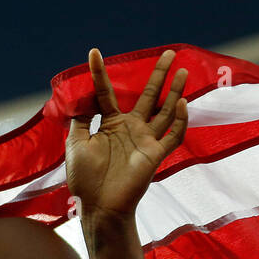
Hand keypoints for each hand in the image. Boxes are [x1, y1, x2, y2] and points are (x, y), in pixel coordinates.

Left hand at [65, 47, 187, 221]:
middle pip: (148, 96)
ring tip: (183, 71)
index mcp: (110, 124)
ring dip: (175, 92)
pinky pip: (173, 136)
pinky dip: (180, 122)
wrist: (98, 205)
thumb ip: (81, 118)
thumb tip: (83, 95)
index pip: (106, 93)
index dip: (99, 74)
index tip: (94, 52)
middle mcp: (131, 128)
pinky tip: (183, 104)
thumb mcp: (76, 143)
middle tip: (169, 53)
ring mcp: (145, 140)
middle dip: (159, 75)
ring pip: (165, 111)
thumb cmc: (85, 178)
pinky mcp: (155, 155)